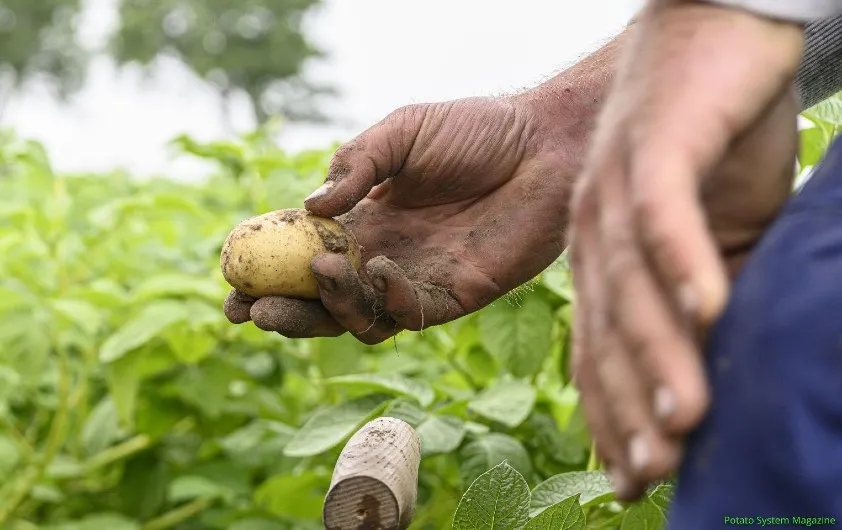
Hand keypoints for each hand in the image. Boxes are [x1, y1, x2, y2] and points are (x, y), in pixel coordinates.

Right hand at [225, 95, 581, 343]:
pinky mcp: (454, 296)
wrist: (544, 144)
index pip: (303, 251)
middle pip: (321, 298)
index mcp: (364, 217)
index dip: (266, 266)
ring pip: (358, 317)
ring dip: (329, 306)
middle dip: (282, 308)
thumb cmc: (477, 130)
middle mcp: (383, 254)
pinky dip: (387, 300)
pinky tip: (379, 268)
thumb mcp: (404, 131)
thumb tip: (310, 207)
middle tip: (248, 308)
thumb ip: (357, 163)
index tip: (229, 273)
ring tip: (316, 273)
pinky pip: (409, 315)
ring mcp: (416, 279)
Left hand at [568, 1, 802, 498]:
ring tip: (683, 419)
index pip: (599, 349)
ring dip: (658, 352)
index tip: (631, 479)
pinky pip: (662, 211)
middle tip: (652, 475)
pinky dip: (683, 258)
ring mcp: (615, 189)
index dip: (611, 415)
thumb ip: (707, 291)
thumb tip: (723, 355)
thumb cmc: (714, 140)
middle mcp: (594, 232)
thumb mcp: (716, 232)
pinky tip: (706, 305)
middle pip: (607, 331)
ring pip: (630, 285)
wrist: (712, 37)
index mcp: (602, 257)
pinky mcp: (653, 147)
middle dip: (628, 408)